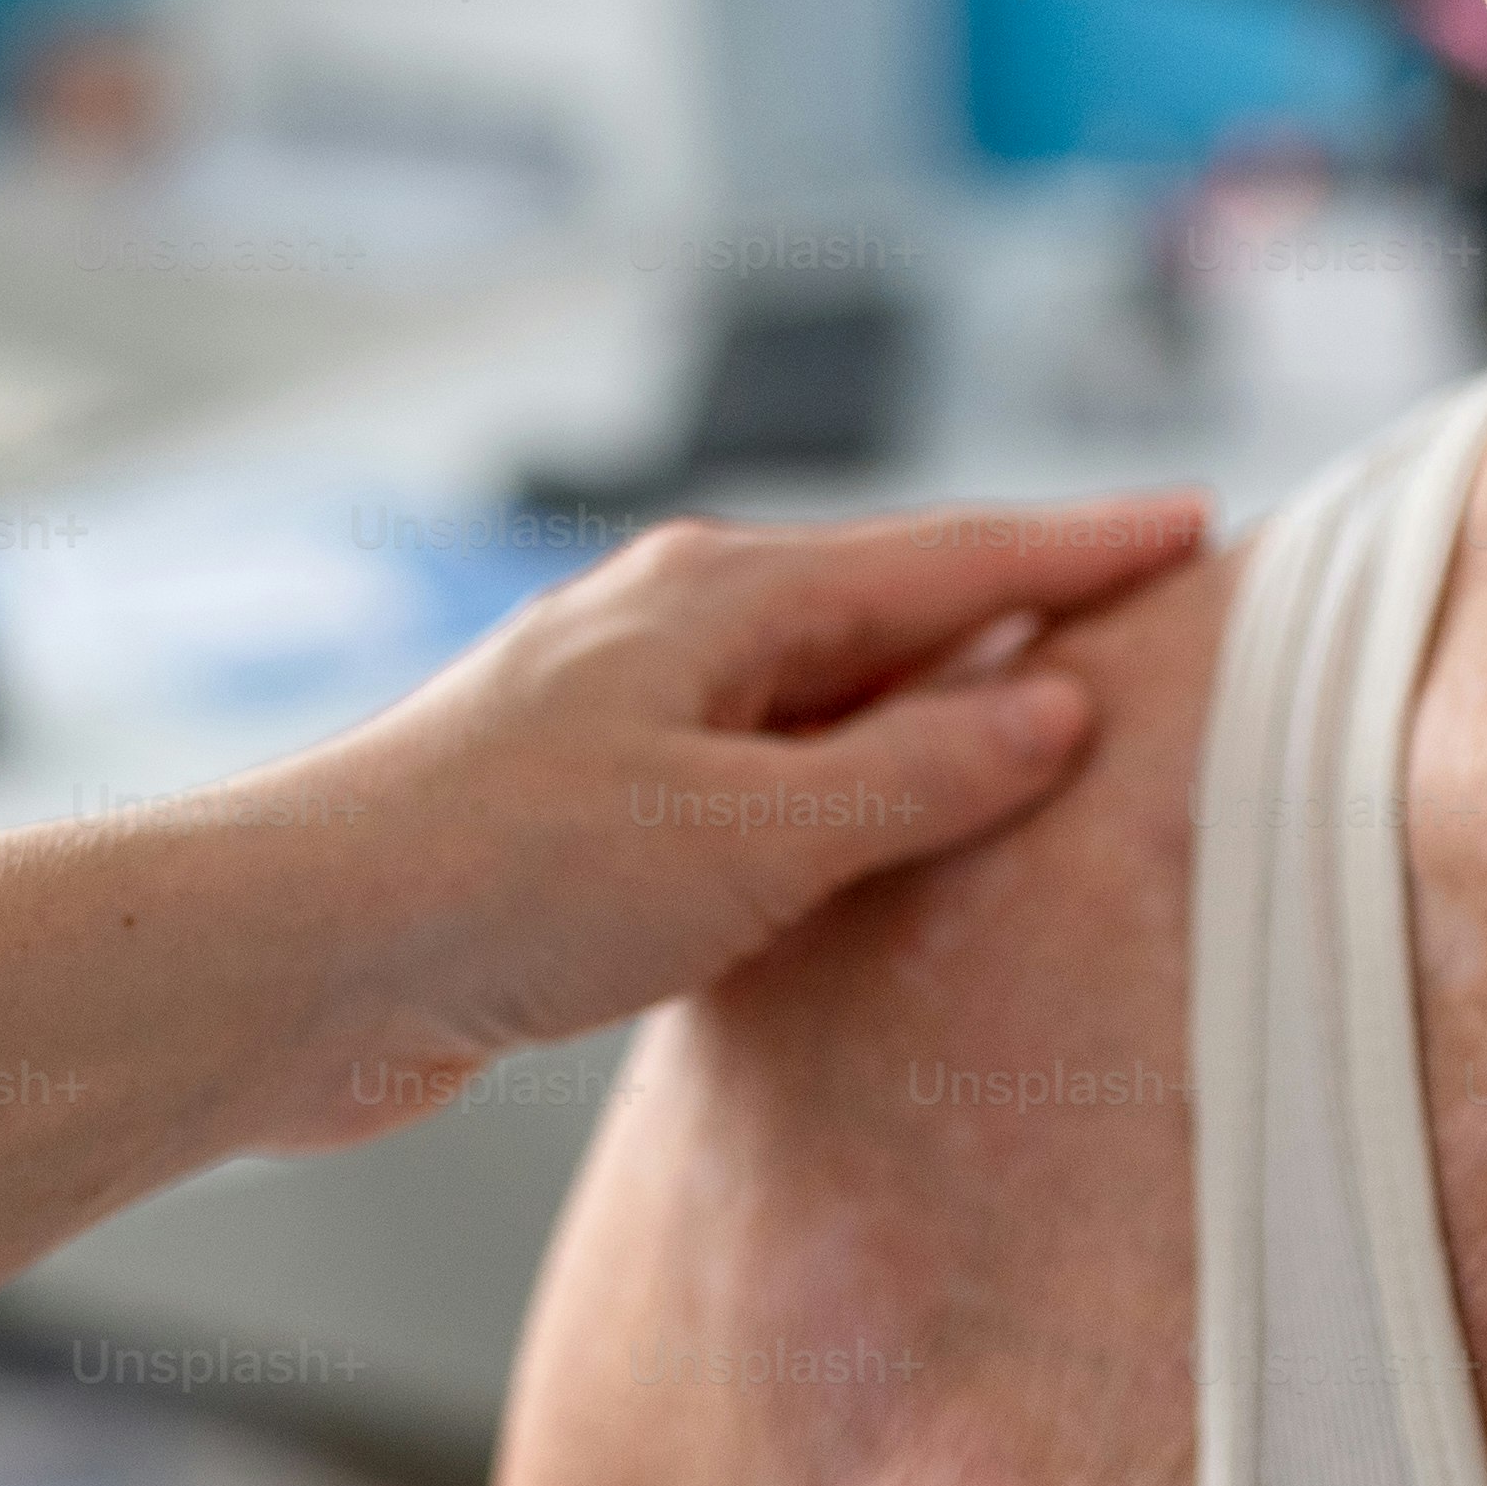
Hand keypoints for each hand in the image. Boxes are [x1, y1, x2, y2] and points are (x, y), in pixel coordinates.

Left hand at [0, 491, 1205, 1323]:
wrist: (292, 963)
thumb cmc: (501, 879)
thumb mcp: (753, 831)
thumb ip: (915, 773)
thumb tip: (1052, 708)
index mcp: (724, 597)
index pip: (952, 555)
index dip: (1082, 547)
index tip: (1194, 522)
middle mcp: (674, 632)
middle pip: (889, 608)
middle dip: (1019, 608)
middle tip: (1145, 604)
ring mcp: (625, 721)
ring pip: (822, 696)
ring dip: (930, 709)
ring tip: (1042, 723)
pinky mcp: (584, 818)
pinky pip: (760, 780)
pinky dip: (846, 794)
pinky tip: (872, 844)